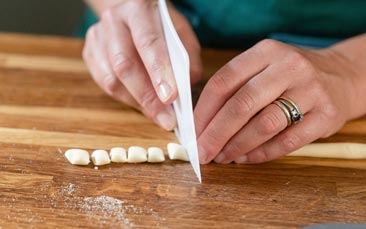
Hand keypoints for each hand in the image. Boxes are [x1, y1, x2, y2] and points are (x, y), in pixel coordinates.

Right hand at [83, 0, 201, 129]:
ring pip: (111, 79)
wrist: (134, 15)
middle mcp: (113, 20)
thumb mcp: (181, 33)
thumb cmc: (160, 26)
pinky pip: (104, 84)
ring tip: (158, 115)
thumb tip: (187, 86)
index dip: (159, 73)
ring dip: (137, 103)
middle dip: (147, 97)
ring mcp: (98, 37)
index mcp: (138, 9)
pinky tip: (143, 104)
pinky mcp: (90, 53)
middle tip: (166, 119)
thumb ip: (187, 57)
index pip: (148, 42)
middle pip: (124, 64)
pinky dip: (126, 99)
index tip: (171, 98)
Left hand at [195, 39, 361, 163]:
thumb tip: (200, 125)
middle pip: (242, 104)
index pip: (224, 81)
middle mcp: (288, 66)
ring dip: (238, 146)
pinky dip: (262, 153)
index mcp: (265, 52)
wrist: (341, 76)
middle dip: (216, 134)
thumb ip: (234, 89)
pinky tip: (246, 158)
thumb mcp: (263, 68)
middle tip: (203, 153)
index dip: (203, 111)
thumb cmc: (289, 77)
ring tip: (223, 157)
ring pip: (265, 124)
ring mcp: (310, 90)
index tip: (191, 133)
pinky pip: (288, 141)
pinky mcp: (326, 115)